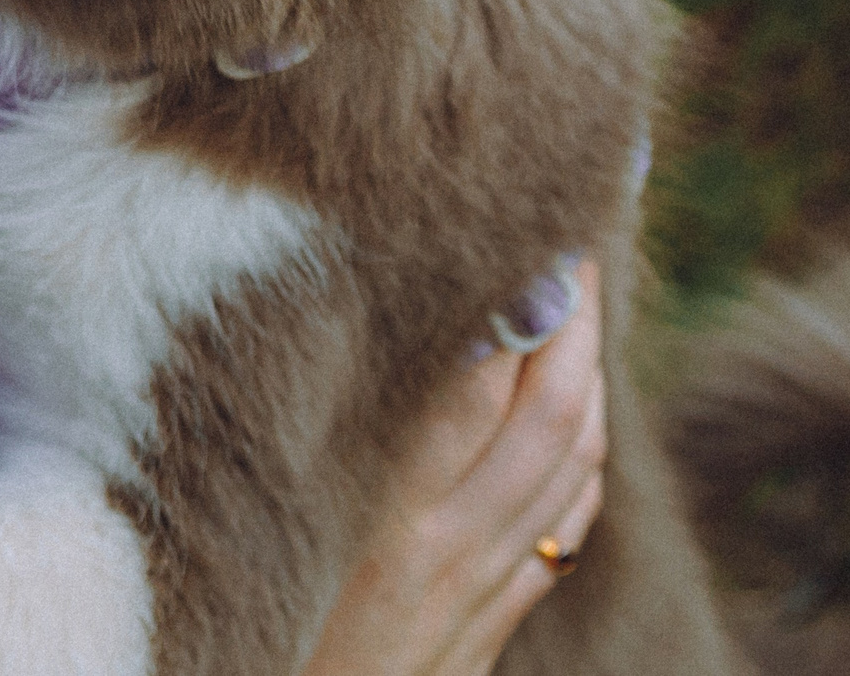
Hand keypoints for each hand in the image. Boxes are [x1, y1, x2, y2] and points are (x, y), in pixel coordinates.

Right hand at [301, 261, 606, 675]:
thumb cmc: (261, 629)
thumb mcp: (285, 527)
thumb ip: (347, 439)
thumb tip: (423, 336)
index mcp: (389, 518)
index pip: (476, 380)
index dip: (510, 293)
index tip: (517, 220)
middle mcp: (449, 548)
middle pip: (549, 410)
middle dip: (574, 315)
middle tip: (571, 230)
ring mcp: (481, 586)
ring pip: (572, 462)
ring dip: (588, 371)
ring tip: (578, 293)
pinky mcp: (490, 618)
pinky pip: (566, 522)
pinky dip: (586, 450)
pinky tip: (578, 412)